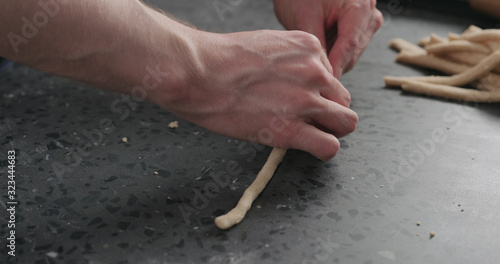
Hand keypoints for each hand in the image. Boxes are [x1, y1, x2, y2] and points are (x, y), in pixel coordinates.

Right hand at [151, 30, 357, 160]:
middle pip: (343, 100)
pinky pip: (329, 147)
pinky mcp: (291, 129)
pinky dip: (323, 151)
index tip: (301, 99)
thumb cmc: (220, 59)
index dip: (318, 92)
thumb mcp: (265, 45)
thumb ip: (289, 61)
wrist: (198, 71)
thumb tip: (293, 80)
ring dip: (331, 131)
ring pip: (345, 123)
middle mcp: (315, 72)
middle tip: (309, 120)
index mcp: (309, 48)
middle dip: (329, 112)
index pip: (331, 76)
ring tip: (311, 135)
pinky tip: (310, 148)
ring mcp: (306, 101)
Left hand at [273, 0, 382, 77]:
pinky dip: (331, 54)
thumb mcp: (304, 16)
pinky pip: (347, 50)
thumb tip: (321, 74)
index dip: (334, 68)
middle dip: (331, 65)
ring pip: (349, 55)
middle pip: (351, 54)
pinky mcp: (360, 29)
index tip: (322, 85)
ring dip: (330, 60)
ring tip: (308, 61)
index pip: (349, 46)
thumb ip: (316, 46)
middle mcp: (369, 15)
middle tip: (308, 77)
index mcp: (360, 7)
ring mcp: (367, 23)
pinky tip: (315, 52)